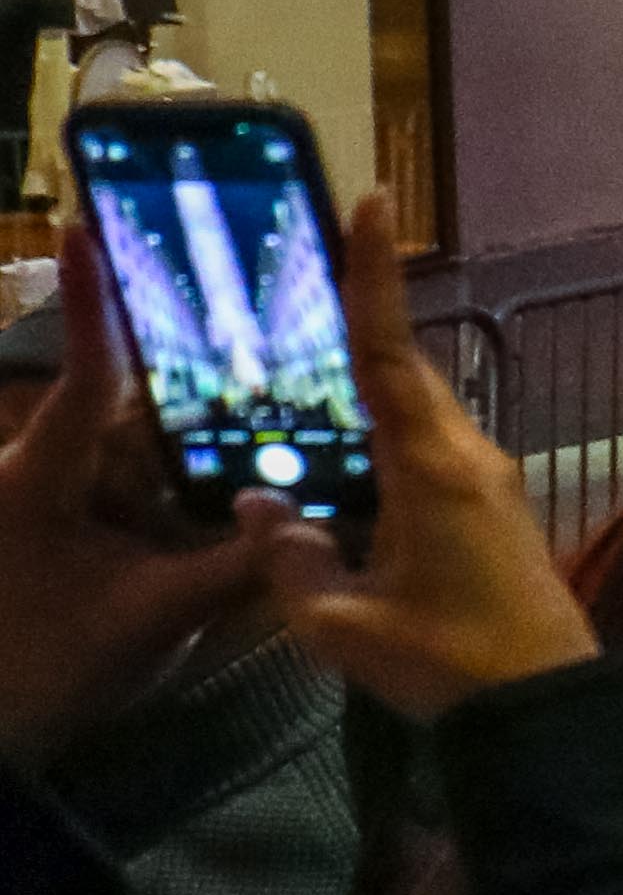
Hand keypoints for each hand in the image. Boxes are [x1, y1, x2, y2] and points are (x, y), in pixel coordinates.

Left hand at [0, 232, 286, 767]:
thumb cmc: (39, 669)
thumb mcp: (142, 622)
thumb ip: (232, 569)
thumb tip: (311, 521)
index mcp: (39, 476)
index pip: (84, 375)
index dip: (88, 299)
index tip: (86, 225)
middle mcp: (42, 470)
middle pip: (137, 410)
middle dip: (203, 398)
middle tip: (279, 351)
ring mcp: (52, 498)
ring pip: (144, 454)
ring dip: (203, 456)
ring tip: (287, 431)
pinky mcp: (67, 528)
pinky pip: (138, 493)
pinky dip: (186, 495)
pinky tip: (247, 499)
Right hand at [249, 197, 600, 719]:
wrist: (547, 707)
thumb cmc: (448, 661)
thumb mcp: (342, 624)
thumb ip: (293, 560)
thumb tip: (263, 506)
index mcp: (430, 465)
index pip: (390, 351)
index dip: (374, 276)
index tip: (371, 203)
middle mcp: (467, 456)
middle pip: (403, 374)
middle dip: (359, 329)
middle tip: (306, 289)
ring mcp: (488, 482)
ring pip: (418, 414)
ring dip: (370, 392)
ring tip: (307, 375)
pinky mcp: (494, 511)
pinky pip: (430, 451)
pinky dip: (388, 436)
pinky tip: (348, 459)